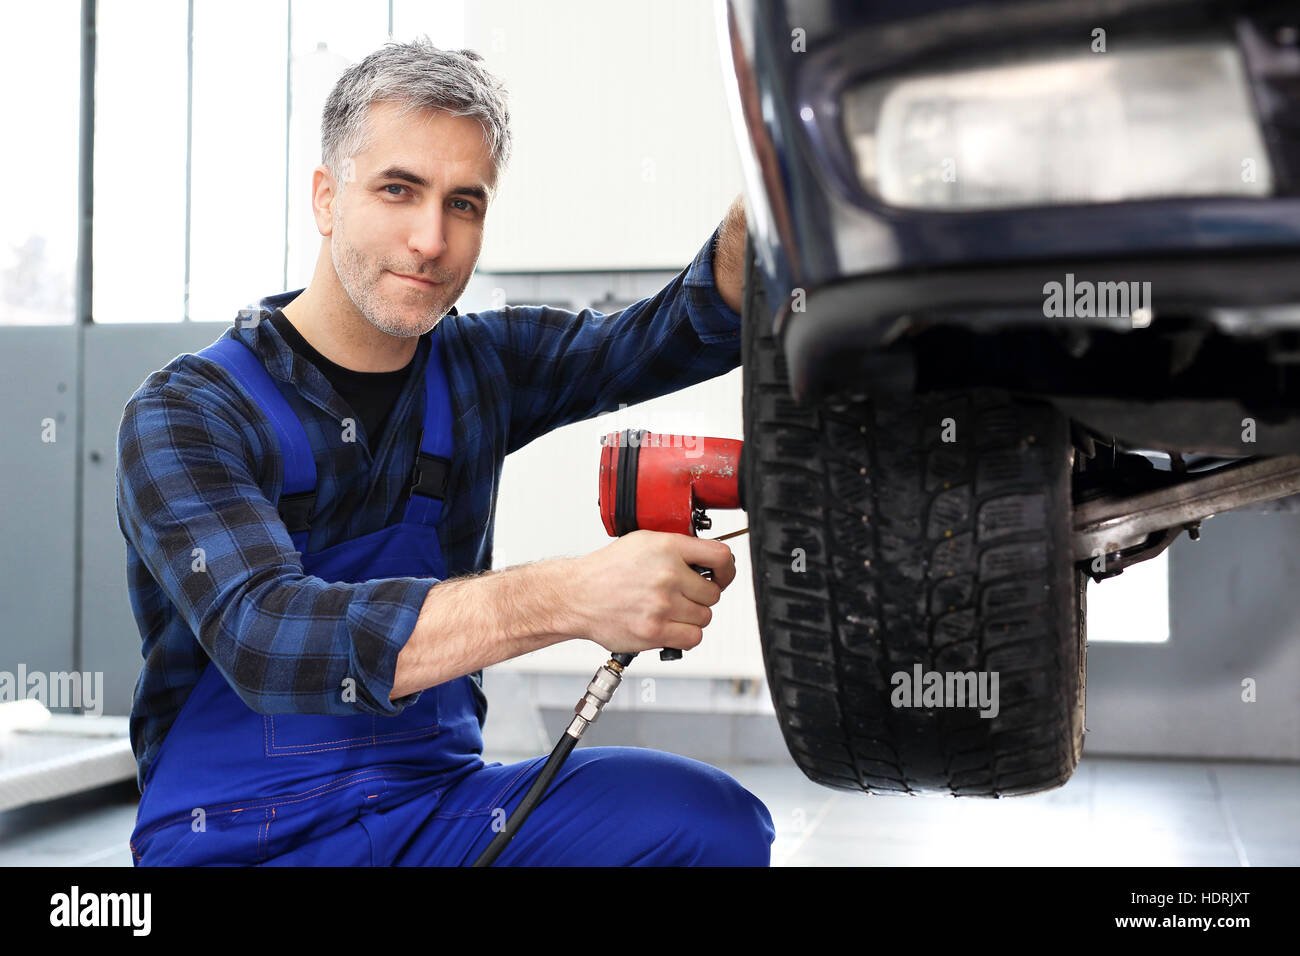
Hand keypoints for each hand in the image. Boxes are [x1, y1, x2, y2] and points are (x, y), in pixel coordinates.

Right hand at [568, 530, 737, 655]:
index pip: (721, 556)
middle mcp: (667, 574)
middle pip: (714, 592)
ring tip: (669, 610)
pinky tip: (669, 625)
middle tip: (680, 595)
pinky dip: (685, 635)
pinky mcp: (656, 630)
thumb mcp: (642, 542)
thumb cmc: (606, 571)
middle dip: (701, 596)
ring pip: (704, 616)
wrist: (577, 596)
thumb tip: (708, 560)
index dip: (727, 569)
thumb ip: (677, 548)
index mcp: (667, 547)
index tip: (722, 575)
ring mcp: (662, 604)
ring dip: (692, 616)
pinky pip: (693, 637)